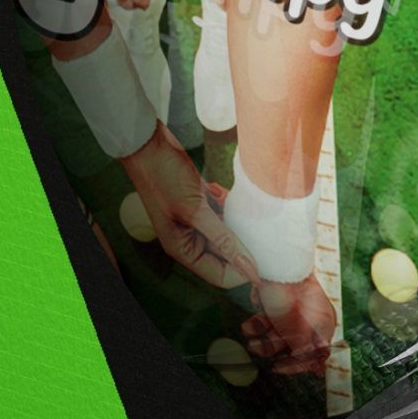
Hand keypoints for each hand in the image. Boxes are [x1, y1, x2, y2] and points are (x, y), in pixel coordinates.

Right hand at [122, 126, 255, 288]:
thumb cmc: (164, 177)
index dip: (243, 271)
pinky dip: (228, 206)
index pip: (220, 275)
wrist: (149, 143)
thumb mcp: (195, 210)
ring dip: (237, 222)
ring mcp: (194, 221)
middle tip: (266, 234)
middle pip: (225, 256)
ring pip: (226, 233)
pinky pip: (221, 214)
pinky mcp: (198, 204)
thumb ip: (223, 239)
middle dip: (244, 244)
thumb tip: (249, 268)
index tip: (268, 261)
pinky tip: (226, 192)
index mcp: (182, 249)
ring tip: (246, 210)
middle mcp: (188, 240)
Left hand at [242, 275, 337, 375]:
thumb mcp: (294, 326)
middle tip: (254, 347)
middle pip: (291, 343)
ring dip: (261, 332)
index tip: (277, 368)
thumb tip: (318, 370)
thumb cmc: (287, 291)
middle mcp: (310, 318)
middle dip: (271, 345)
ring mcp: (294, 310)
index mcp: (323, 323)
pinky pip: (268, 317)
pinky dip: (259, 318)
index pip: (315, 355)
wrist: (274, 254)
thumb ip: (304, 349)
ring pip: (276, 331)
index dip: (296, 365)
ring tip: (247, 329)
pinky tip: (253, 311)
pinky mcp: (279, 302)